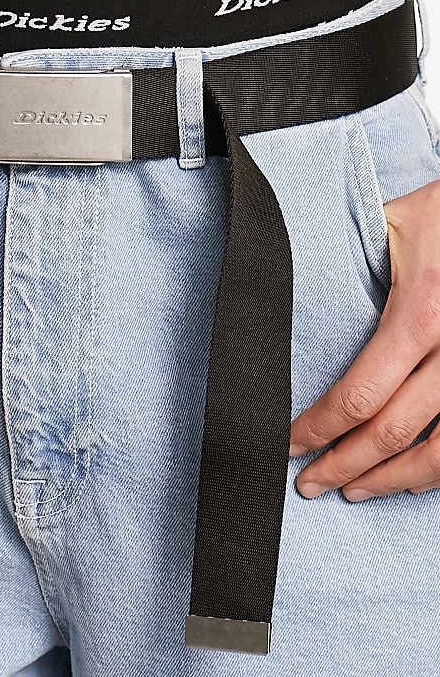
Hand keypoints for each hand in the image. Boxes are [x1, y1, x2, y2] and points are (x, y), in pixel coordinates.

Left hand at [290, 178, 439, 500]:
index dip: (320, 428)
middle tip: (309, 483)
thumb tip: (286, 274)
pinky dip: (439, 470)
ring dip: (392, 480)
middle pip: (394, 432)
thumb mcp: (393, 222)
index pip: (360, 393)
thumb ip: (347, 254)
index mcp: (422, 313)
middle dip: (344, 464)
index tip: (290, 443)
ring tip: (354, 489)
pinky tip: (412, 478)